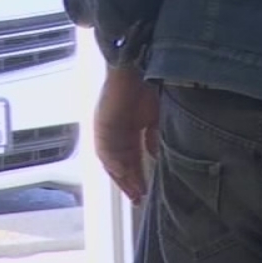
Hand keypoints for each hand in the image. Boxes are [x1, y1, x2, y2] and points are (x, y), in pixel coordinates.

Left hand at [94, 67, 159, 202]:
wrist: (140, 65)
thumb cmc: (155, 84)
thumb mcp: (159, 115)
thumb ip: (155, 135)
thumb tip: (155, 155)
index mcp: (133, 124)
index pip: (135, 154)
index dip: (140, 172)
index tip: (147, 188)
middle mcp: (118, 128)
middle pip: (122, 161)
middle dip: (131, 180)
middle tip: (140, 197)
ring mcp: (108, 128)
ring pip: (113, 159)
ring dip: (122, 177)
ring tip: (134, 192)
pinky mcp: (102, 126)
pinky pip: (107, 151)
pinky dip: (115, 164)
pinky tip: (124, 174)